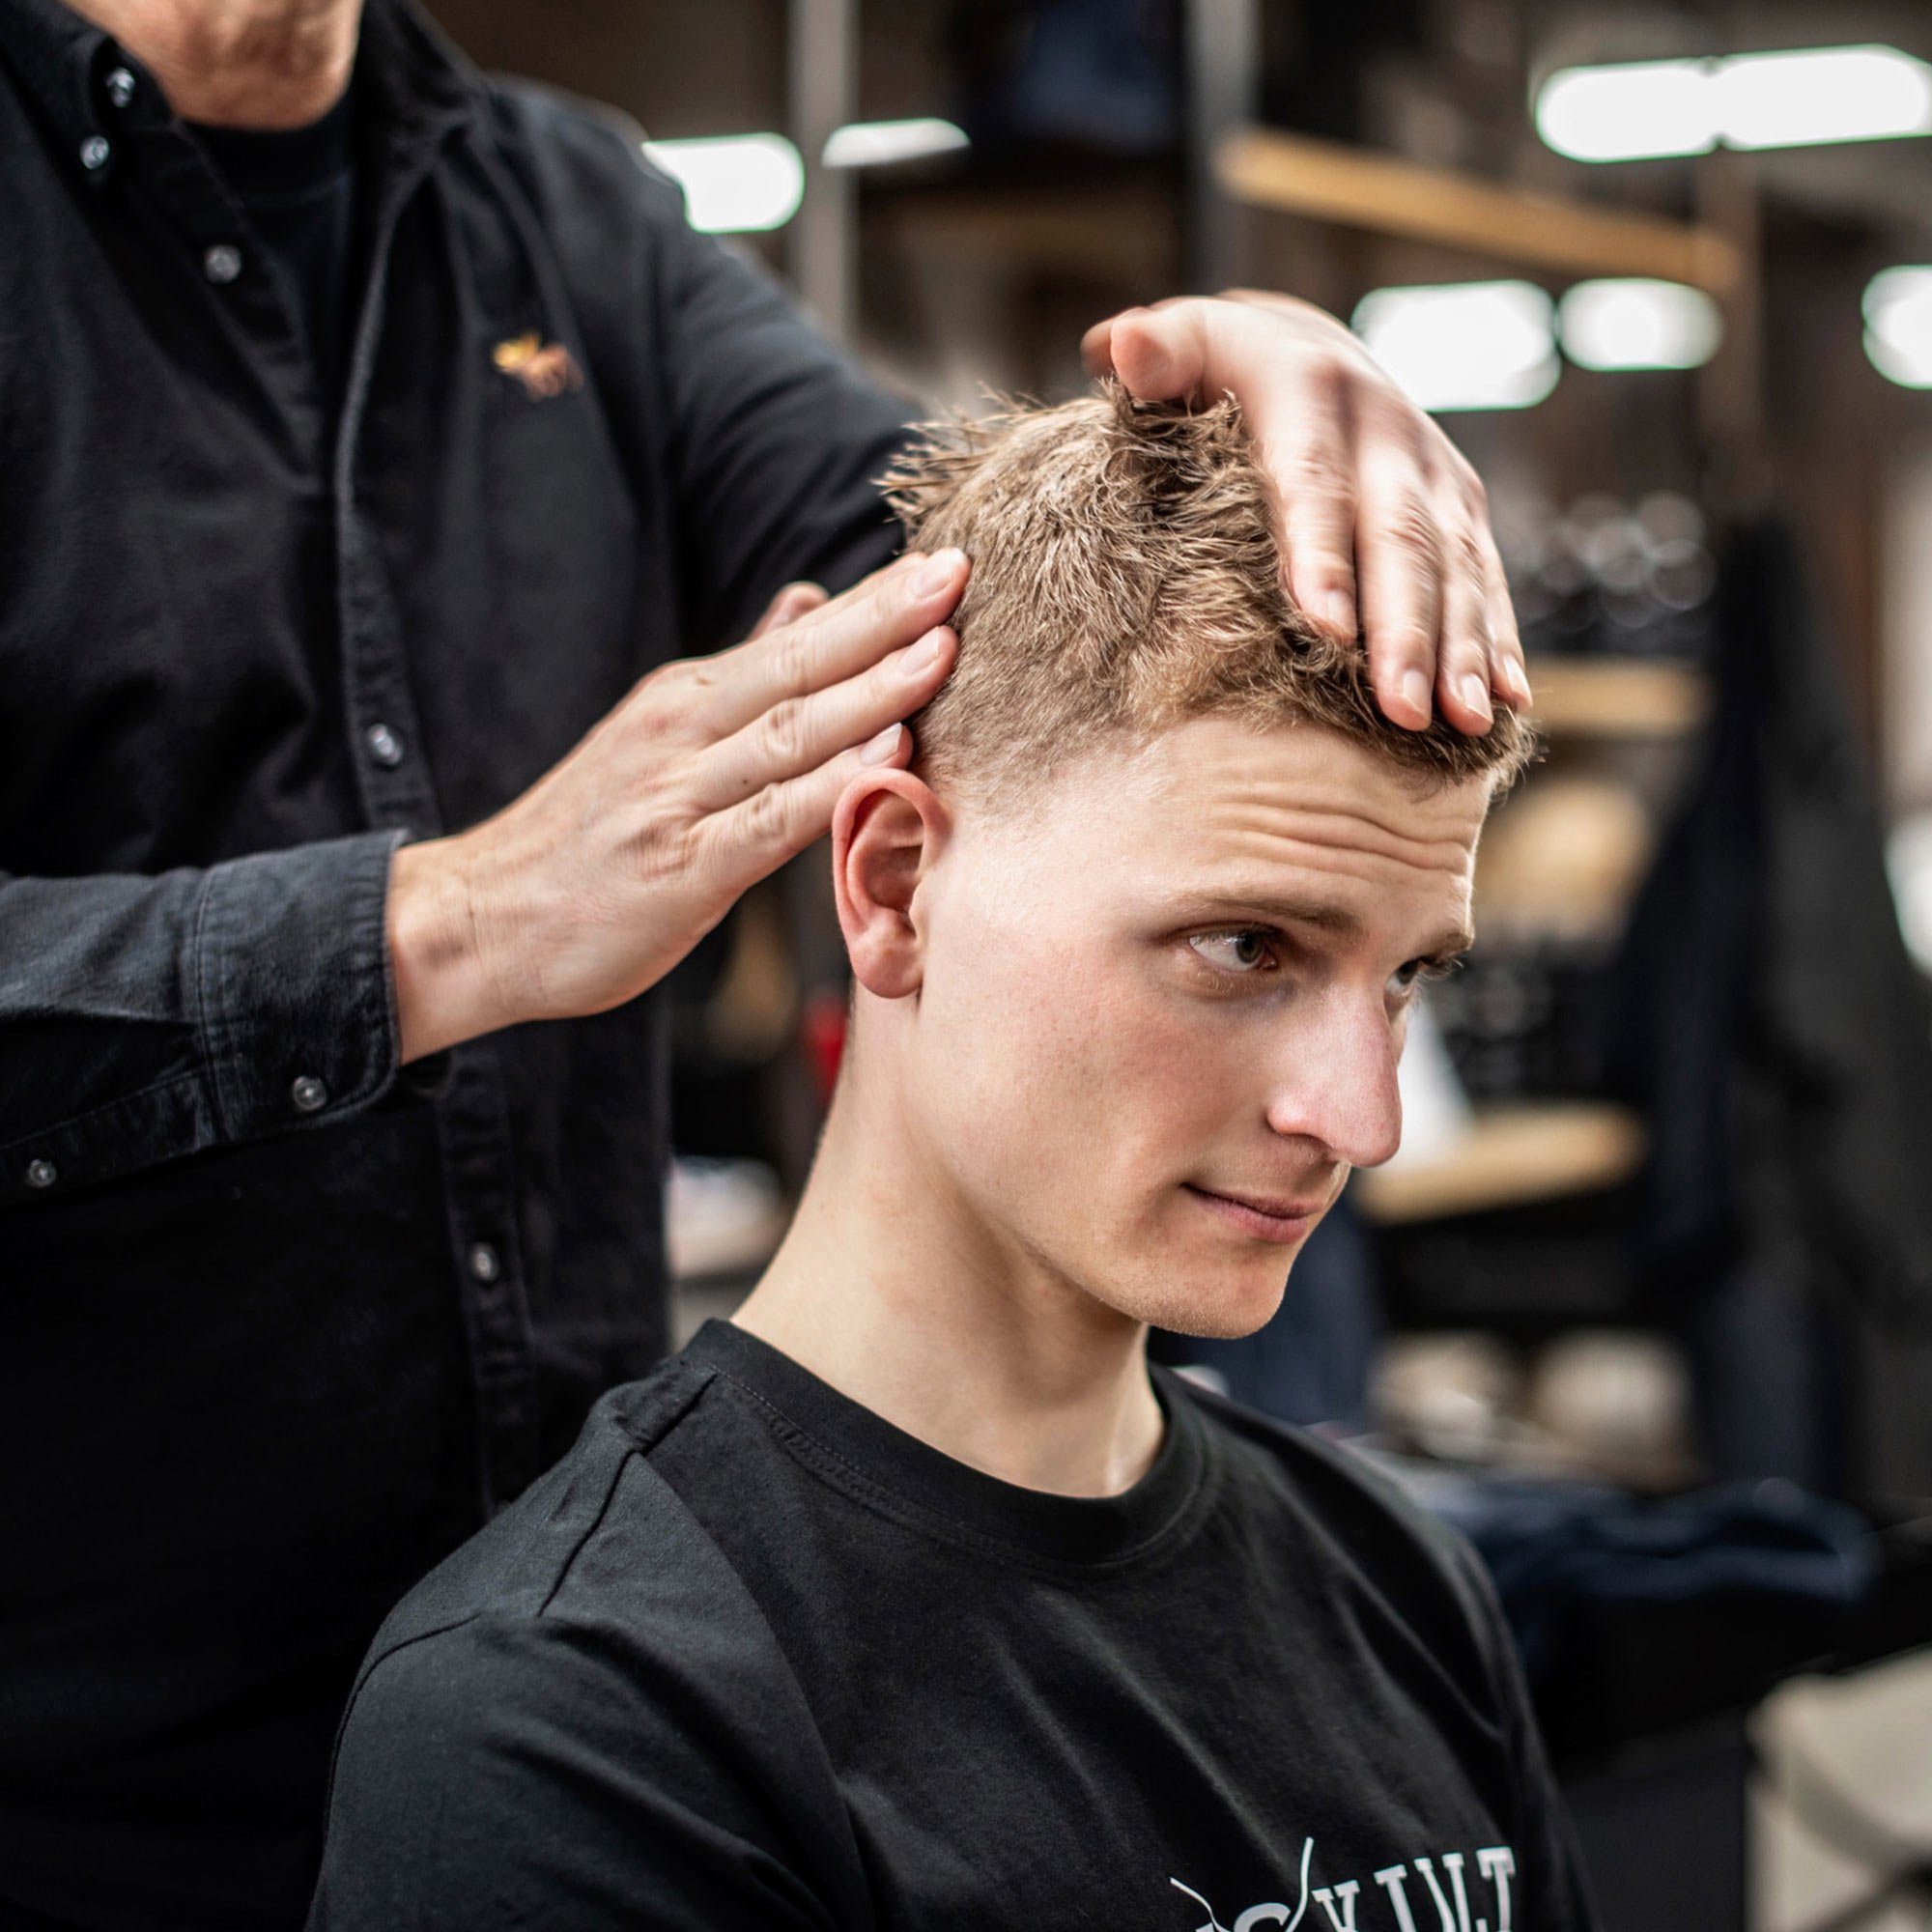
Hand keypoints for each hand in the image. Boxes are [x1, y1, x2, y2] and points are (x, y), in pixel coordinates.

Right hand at [386, 553, 966, 1061]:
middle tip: (960, 574)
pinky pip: (770, 821)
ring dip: (870, 690)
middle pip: (799, 666)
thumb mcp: (656, 735)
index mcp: (684, 699)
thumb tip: (808, 599)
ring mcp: (680, 799)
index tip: (948, 562)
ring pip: (790, 734)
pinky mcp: (682, 870)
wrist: (479, 921)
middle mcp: (682, 733)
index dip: (875, 603)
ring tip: (943, 649)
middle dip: (885, 620)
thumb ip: (740, 673)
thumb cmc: (582, 840)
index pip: (797, 639)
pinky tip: (886, 757)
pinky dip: (830, 785)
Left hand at [1081, 291, 1529, 734]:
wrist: (1306, 347)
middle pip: (1400, 538)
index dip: (1322, 553)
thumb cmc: (1216, 369)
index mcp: (1311, 389)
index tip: (1325, 627)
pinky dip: (1499, 643)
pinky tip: (1506, 705)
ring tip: (1460, 720)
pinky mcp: (1463, 508)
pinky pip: (1486, 579)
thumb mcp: (1187, 346)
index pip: (1313, 481)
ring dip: (1463, 648)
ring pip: (1456, 566)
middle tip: (1402, 708)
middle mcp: (1386, 427)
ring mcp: (1434, 470)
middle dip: (1405, 628)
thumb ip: (1154, 352)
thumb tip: (1125, 345)